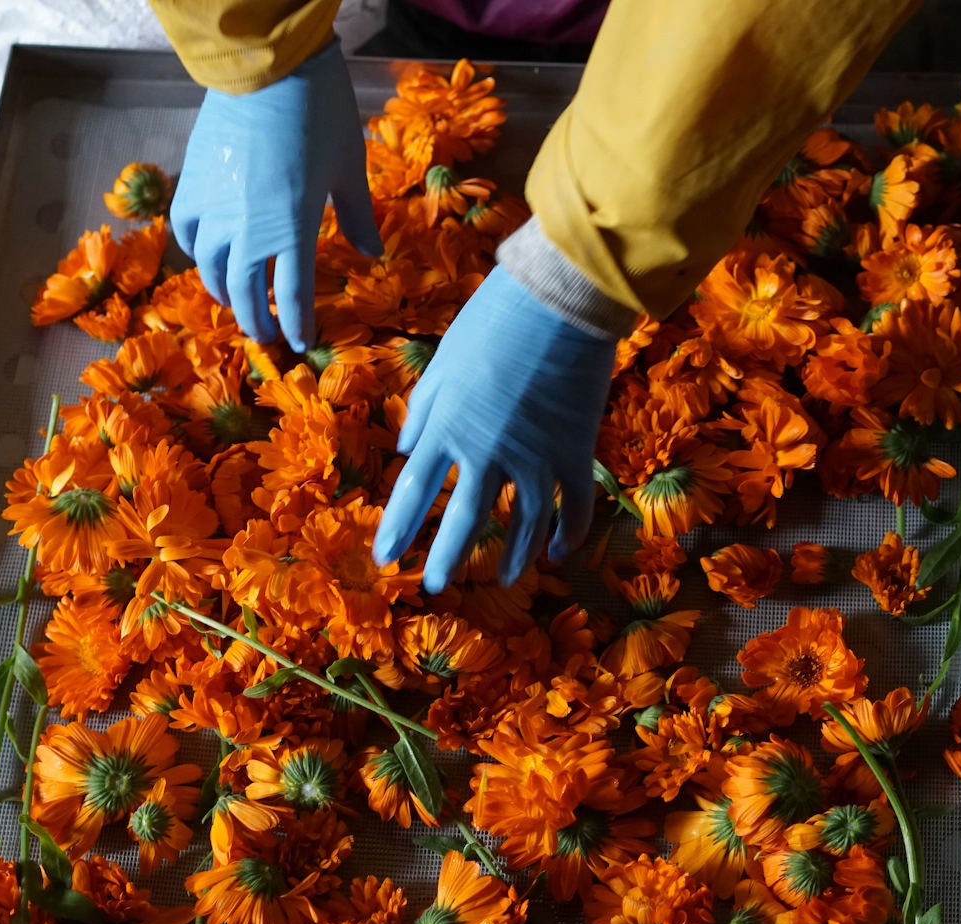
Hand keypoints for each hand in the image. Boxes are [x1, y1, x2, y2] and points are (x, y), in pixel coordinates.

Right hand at [169, 39, 380, 350]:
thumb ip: (357, 217)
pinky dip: (197, 253)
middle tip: (265, 335)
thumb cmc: (320, 113)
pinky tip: (208, 258)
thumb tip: (371, 254)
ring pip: (211, 270)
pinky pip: (187, 234)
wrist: (269, 66)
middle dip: (257, 321)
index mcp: (292, 229)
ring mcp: (214, 208)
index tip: (300, 344)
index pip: (291, 297)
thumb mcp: (349, 168)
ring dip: (225, 294)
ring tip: (237, 303)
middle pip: (245, 293)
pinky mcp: (192, 185)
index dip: (295, 327)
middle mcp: (246, 229)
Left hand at [374, 266, 614, 591]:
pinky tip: (557, 553)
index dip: (399, 528)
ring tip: (505, 580)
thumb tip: (406, 447)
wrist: (558, 300)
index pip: (414, 490)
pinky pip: (572, 507)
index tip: (386, 557)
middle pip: (463, 520)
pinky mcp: (574, 453)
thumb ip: (423, 408)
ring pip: (521, 524)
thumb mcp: (442, 360)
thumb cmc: (494, 318)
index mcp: (447, 426)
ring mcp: (533, 457)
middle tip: (433, 586)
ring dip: (513, 556)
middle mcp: (486, 452)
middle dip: (445, 558)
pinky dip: (566, 534)